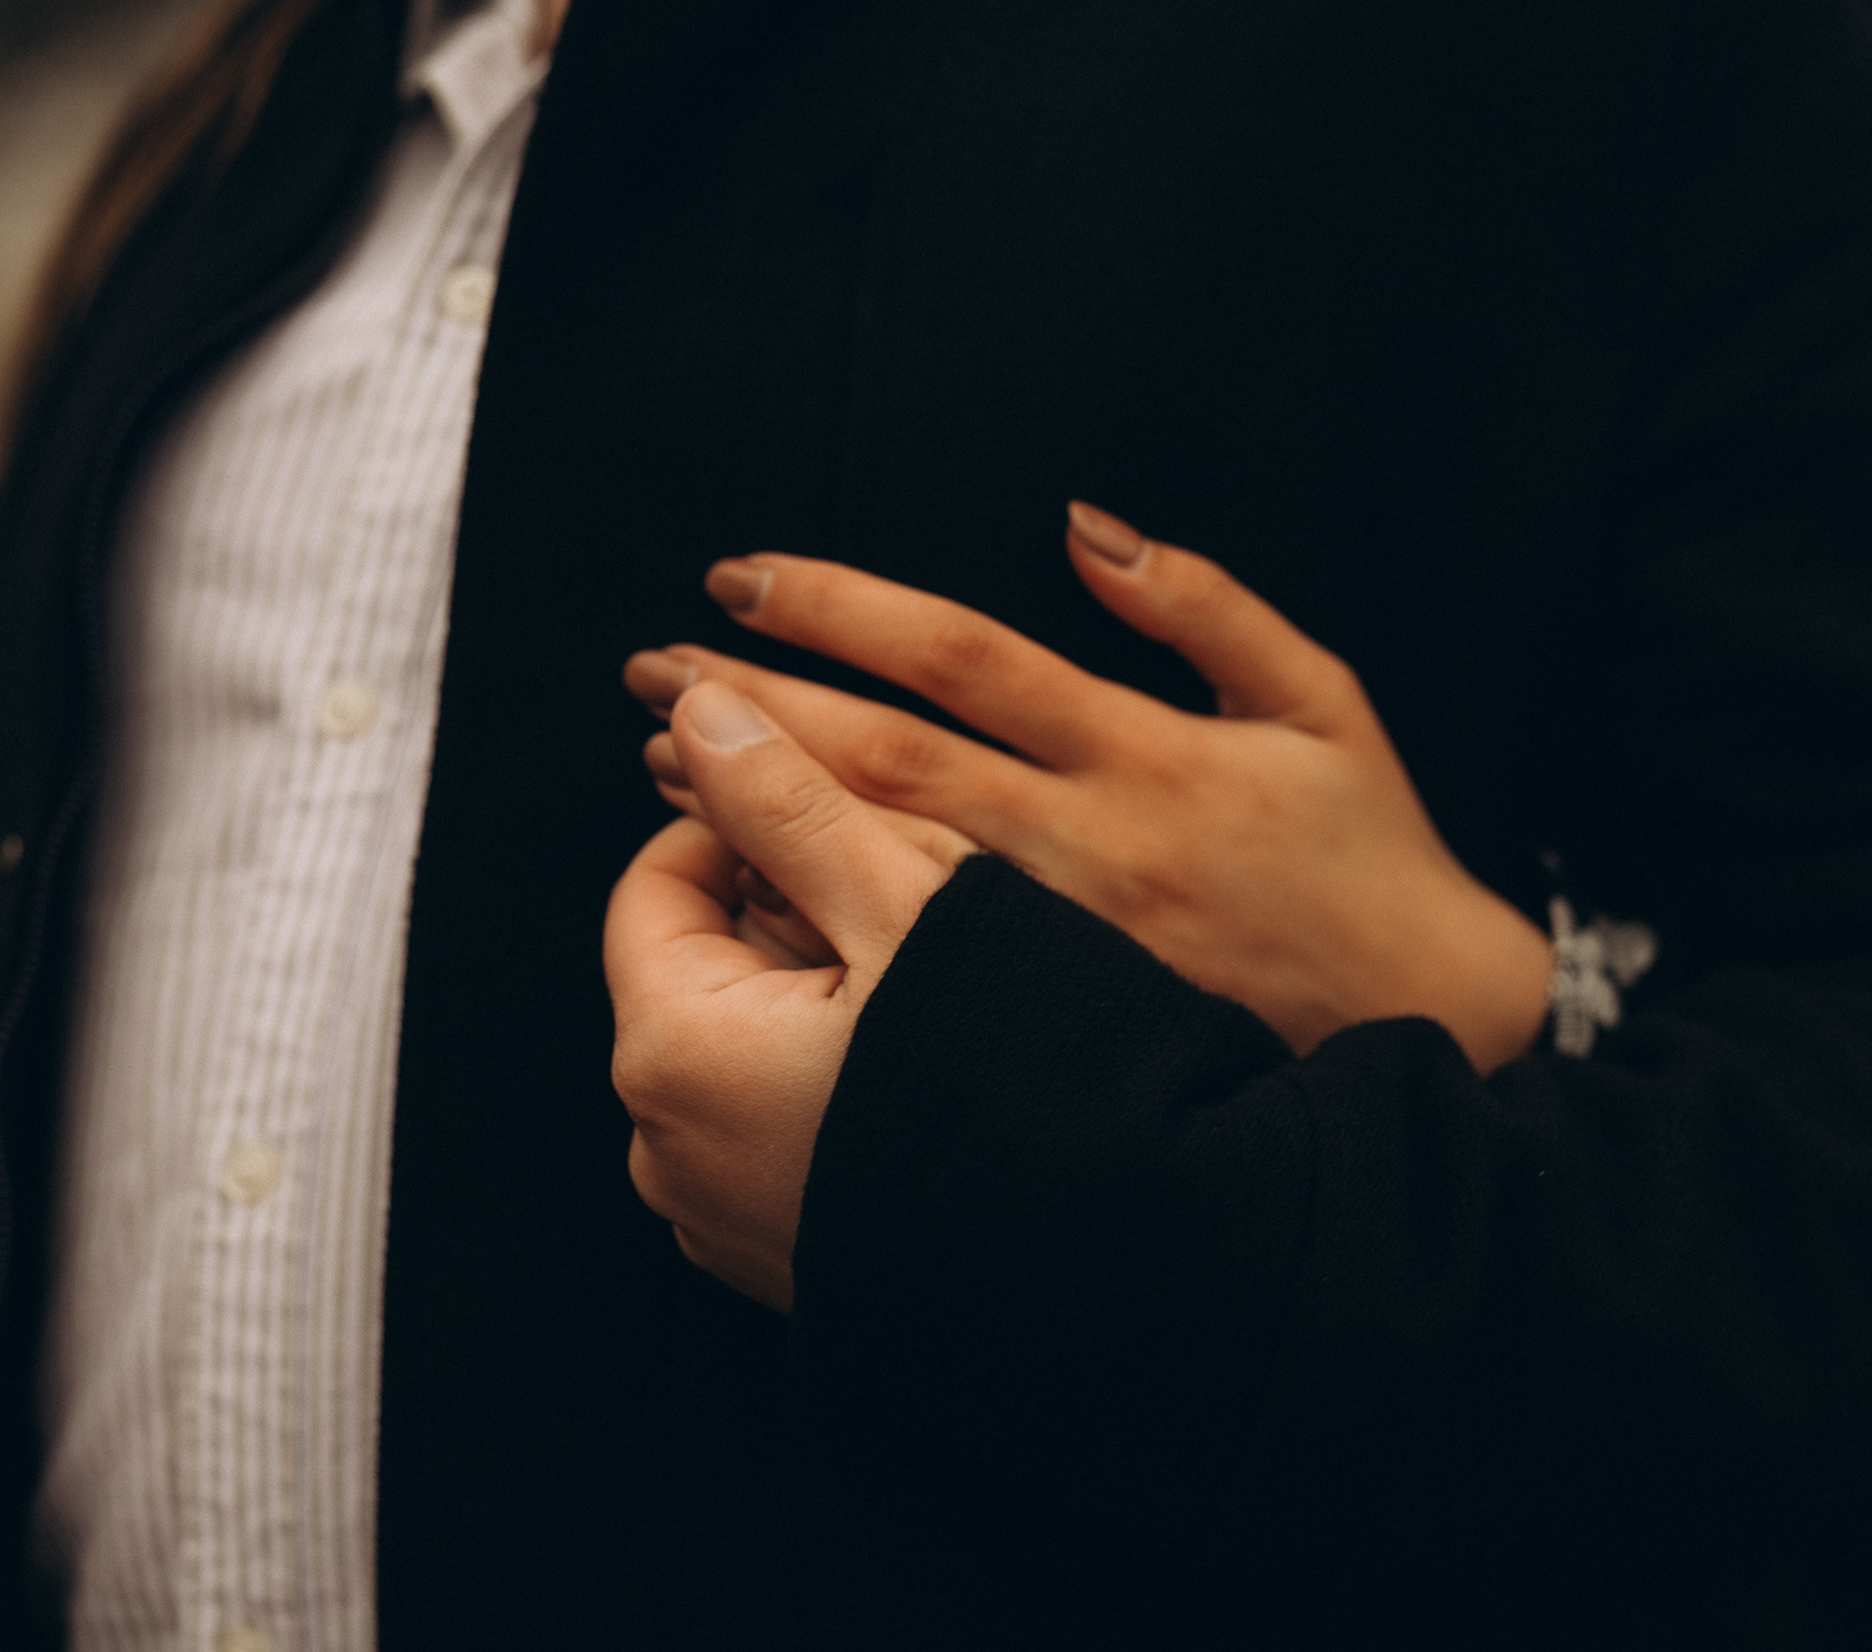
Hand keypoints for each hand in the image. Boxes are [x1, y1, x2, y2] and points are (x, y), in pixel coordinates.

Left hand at [602, 683, 957, 1309]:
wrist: (1117, 1259)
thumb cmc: (1013, 1079)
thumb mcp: (907, 903)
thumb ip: (792, 799)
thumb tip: (700, 708)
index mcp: (672, 1054)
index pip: (657, 884)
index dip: (750, 821)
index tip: (852, 814)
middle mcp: (671, 1152)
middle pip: (709, 968)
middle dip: (803, 910)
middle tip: (927, 898)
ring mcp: (726, 1220)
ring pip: (756, 1047)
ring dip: (834, 994)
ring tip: (952, 981)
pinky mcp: (790, 1261)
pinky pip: (792, 1129)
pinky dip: (845, 1080)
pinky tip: (948, 1068)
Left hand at [625, 503, 1552, 1073]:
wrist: (1425, 1034)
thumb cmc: (1371, 856)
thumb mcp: (1321, 705)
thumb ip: (1209, 608)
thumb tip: (1084, 527)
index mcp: (1149, 758)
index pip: (964, 661)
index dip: (842, 609)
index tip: (738, 577)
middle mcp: (1092, 852)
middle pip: (887, 766)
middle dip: (756, 710)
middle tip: (651, 672)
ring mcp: (1064, 951)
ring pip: (874, 876)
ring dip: (761, 819)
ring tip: (663, 768)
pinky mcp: (1054, 1032)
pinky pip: (906, 980)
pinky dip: (819, 930)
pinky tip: (746, 897)